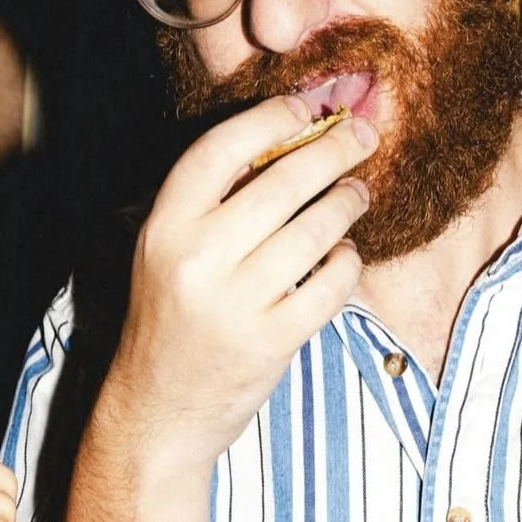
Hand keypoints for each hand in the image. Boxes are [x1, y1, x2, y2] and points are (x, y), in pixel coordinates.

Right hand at [109, 93, 375, 466]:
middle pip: (282, 181)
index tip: (305, 109)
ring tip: (356, 194)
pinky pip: (332, 283)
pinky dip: (346, 263)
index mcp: (164, 228)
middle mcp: (197, 259)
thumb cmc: (171, 322)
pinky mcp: (273, 339)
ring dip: (347, 203)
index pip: (221, 149)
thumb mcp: (166, 254)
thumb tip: (285, 141)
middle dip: (333, 150)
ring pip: (316, 228)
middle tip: (362, 135)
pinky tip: (342, 256)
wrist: (159, 411)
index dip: (270, 120)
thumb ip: (210, 204)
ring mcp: (237, 302)